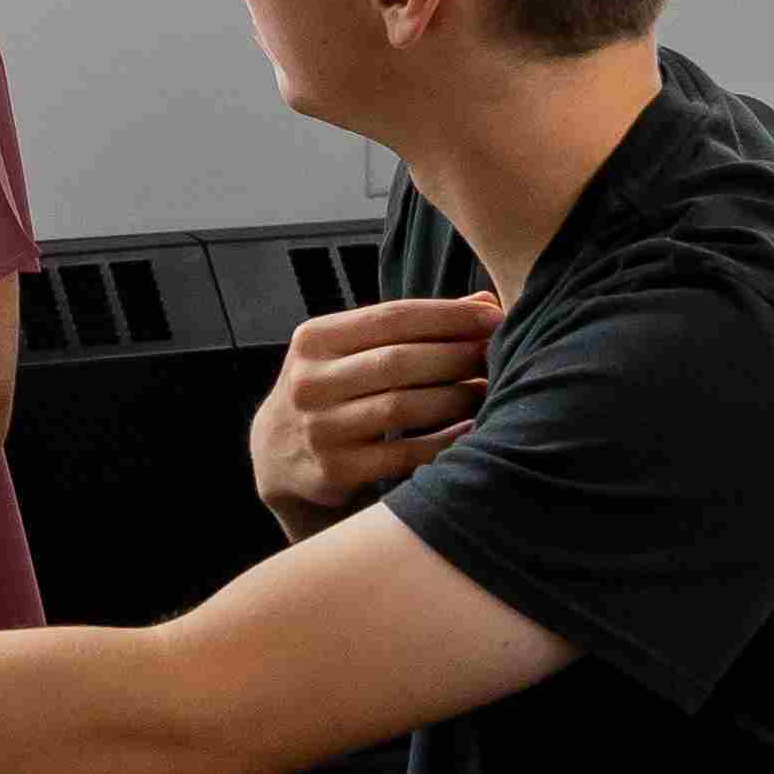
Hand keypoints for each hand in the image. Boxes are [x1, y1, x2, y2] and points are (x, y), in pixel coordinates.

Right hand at [247, 293, 501, 530]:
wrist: (277, 455)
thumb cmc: (332, 390)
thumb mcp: (351, 350)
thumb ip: (410, 327)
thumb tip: (485, 301)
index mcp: (314, 339)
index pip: (391, 317)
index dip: (448, 315)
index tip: (493, 315)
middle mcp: (310, 382)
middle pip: (399, 361)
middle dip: (457, 355)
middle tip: (495, 354)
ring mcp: (319, 428)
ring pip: (401, 407)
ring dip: (455, 397)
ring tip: (487, 390)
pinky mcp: (334, 471)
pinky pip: (403, 455)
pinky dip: (443, 441)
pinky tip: (470, 429)